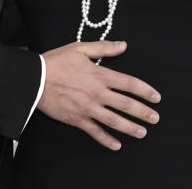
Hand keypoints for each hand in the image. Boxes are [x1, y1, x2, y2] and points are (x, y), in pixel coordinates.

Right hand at [38, 40, 160, 150]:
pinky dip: (106, 140)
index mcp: (100, 75)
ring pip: (114, 121)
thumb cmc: (56, 62)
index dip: (145, 91)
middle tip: (155, 118)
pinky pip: (95, 132)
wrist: (35, 79)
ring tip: (142, 133)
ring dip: (130, 128)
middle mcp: (97, 93)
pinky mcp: (77, 119)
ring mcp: (87, 108)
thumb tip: (123, 45)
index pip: (129, 84)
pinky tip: (117, 145)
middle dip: (143, 113)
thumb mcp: (80, 49)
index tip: (156, 97)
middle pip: (126, 105)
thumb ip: (104, 48)